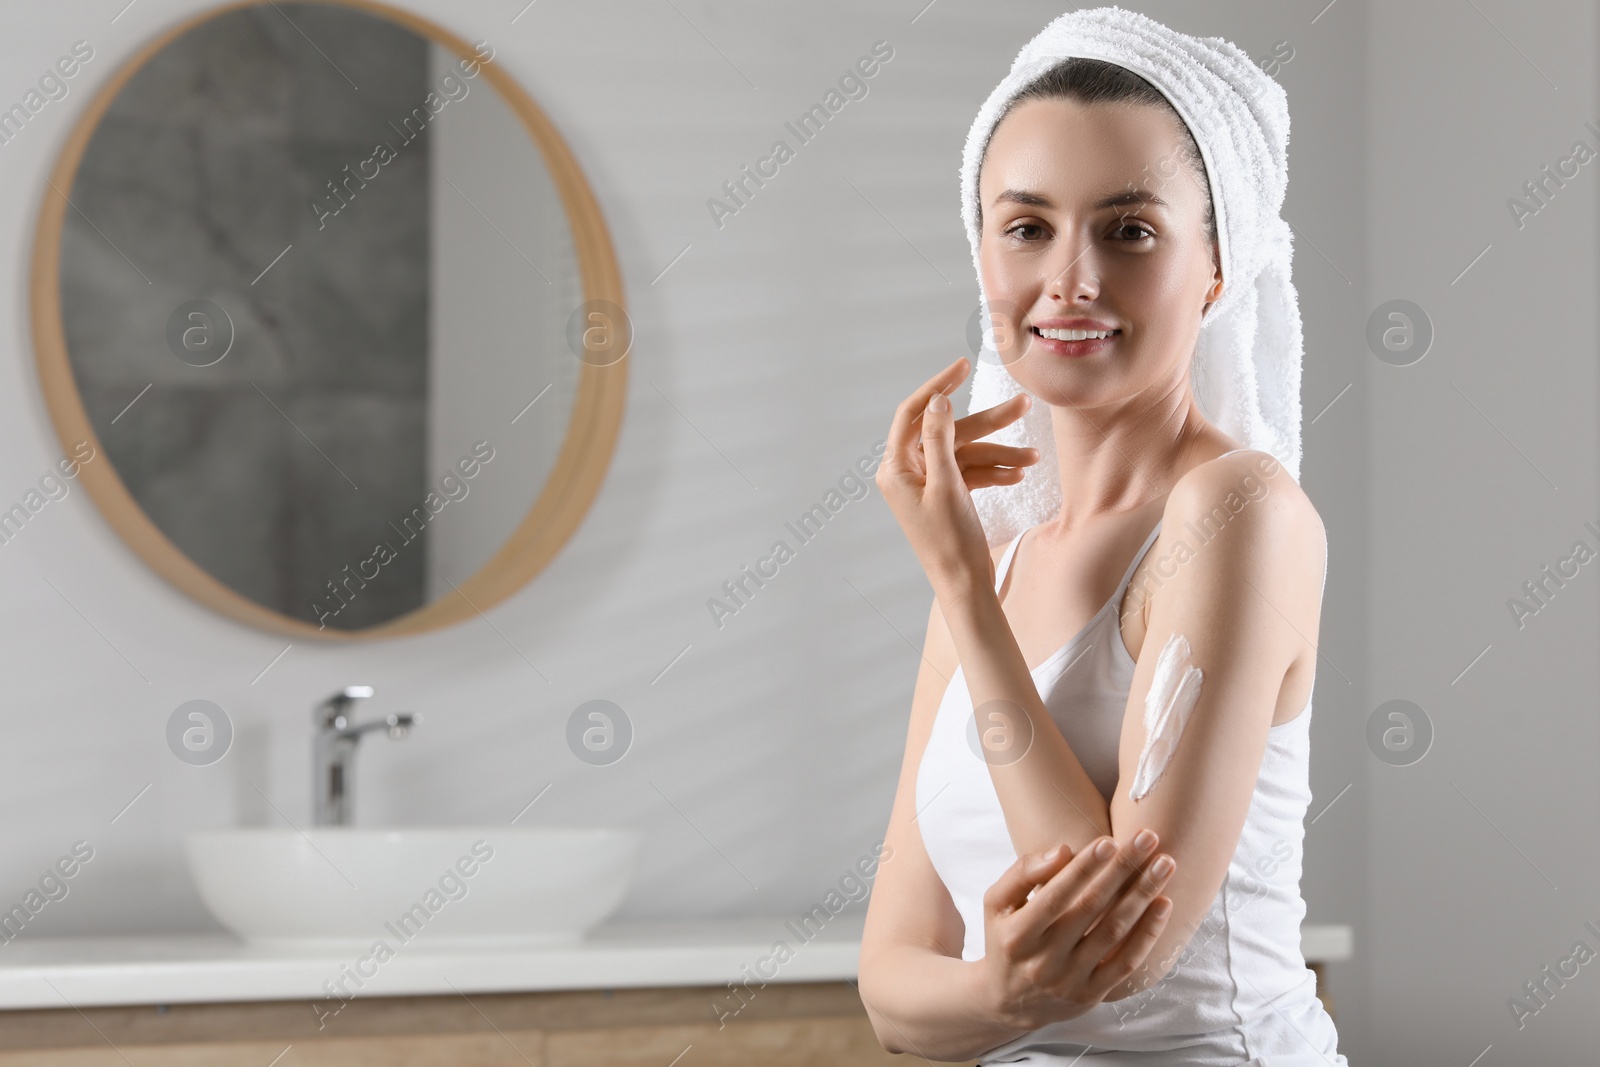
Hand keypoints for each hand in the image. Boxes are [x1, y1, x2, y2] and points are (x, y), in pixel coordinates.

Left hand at [875, 357, 1039, 590]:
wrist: (964, 586)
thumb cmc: (950, 542)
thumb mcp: (946, 485)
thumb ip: (940, 439)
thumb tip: (937, 400)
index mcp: (896, 468)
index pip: (912, 413)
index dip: (938, 386)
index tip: (964, 366)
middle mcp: (908, 473)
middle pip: (948, 432)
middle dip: (988, 423)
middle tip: (1023, 405)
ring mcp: (928, 484)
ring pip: (966, 453)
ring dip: (1000, 452)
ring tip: (1034, 454)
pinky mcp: (946, 496)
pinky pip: (971, 473)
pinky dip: (994, 471)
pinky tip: (1020, 473)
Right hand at [976, 832, 1176, 1030]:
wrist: (1008, 1002)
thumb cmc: (1005, 938)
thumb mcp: (997, 904)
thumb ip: (1023, 873)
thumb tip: (1062, 851)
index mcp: (1017, 935)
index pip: (1054, 897)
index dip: (1082, 868)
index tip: (1108, 840)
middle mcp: (1044, 961)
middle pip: (1091, 909)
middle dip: (1122, 869)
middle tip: (1148, 837)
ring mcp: (1071, 981)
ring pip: (1114, 933)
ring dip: (1143, 895)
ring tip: (1165, 864)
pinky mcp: (1092, 994)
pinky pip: (1127, 963)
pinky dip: (1148, 932)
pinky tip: (1163, 904)